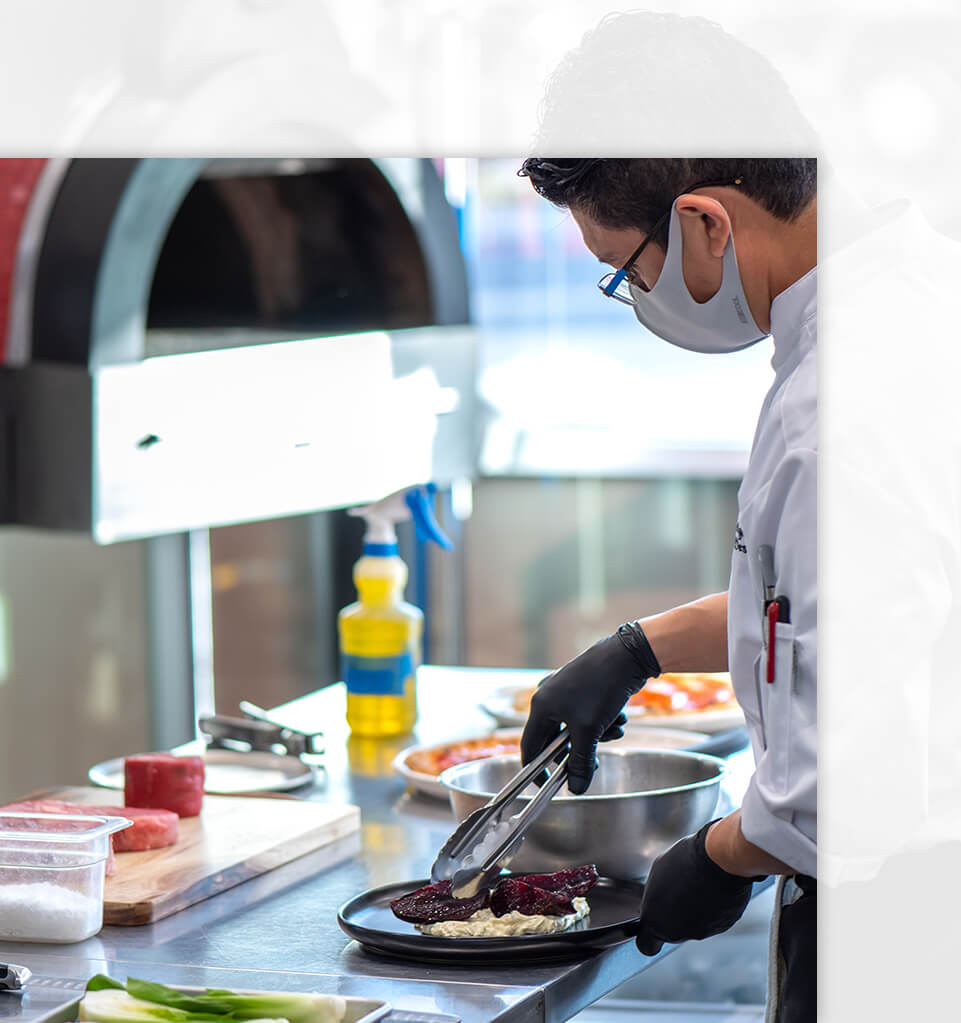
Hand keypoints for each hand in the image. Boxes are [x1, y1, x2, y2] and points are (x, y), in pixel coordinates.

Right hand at [520, 622, 659, 793]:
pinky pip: (587, 716)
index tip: (548, 785)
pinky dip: (602, 722)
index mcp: (541, 706)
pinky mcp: (583, 688)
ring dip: (596, 736)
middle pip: (556, 739)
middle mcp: (549, 697)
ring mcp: (566, 691)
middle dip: (579, 750)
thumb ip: (581, 762)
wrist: (626, 655)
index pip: (530, 746)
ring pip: (576, 728)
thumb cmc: (601, 688)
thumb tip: (577, 789)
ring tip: (615, 730)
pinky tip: (619, 718)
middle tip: (594, 762)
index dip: (537, 768)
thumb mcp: (590, 730)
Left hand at [634, 820, 762, 955]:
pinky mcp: (723, 925)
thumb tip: (660, 895)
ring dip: (693, 908)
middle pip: (672, 930)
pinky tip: (712, 887)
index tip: (652, 922)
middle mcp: (678, 933)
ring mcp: (702, 932)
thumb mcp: (658, 871)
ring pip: (694, 923)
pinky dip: (712, 906)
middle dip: (673, 914)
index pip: (647, 944)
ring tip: (697, 883)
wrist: (720, 861)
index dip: (649, 935)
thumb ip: (655, 892)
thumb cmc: (685, 862)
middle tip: (678, 891)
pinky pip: (713, 918)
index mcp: (656, 922)